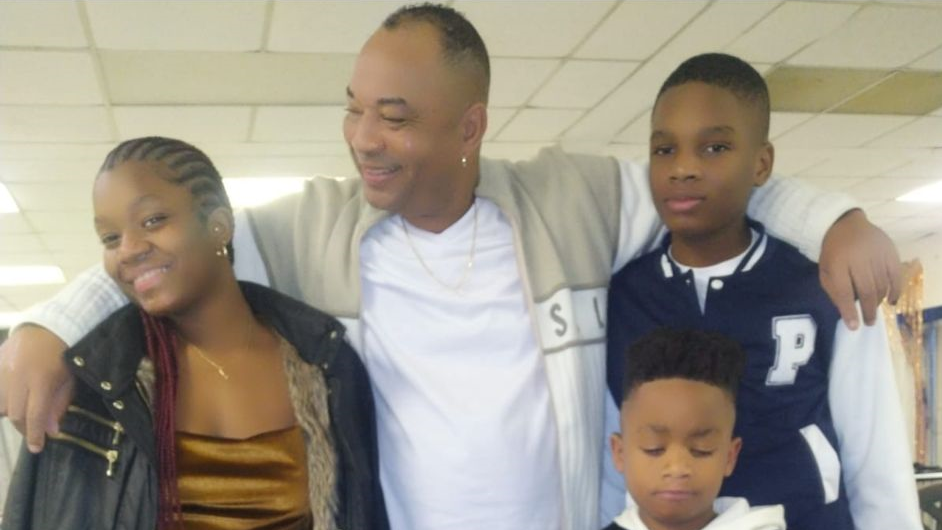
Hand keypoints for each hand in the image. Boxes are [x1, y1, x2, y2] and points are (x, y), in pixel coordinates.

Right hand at [0, 324, 74, 452]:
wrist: (49, 326)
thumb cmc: (64, 354)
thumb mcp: (69, 380)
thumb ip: (59, 405)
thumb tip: (51, 431)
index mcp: (42, 380)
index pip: (34, 415)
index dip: (35, 435)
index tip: (37, 447)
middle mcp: (18, 377)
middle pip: (14, 414)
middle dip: (24, 427)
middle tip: (33, 432)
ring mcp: (3, 370)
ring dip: (10, 414)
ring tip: (22, 416)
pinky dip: (1, 400)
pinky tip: (10, 402)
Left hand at [819, 209, 901, 329]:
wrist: (846, 223)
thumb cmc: (833, 251)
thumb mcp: (825, 270)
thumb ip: (833, 290)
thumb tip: (846, 313)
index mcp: (837, 262)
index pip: (844, 291)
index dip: (849, 311)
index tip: (854, 326)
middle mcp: (858, 258)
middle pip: (867, 290)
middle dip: (868, 310)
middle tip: (868, 323)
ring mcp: (877, 254)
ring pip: (882, 285)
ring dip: (879, 301)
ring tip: (874, 309)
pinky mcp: (891, 251)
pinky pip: (896, 276)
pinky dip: (895, 291)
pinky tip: (891, 301)